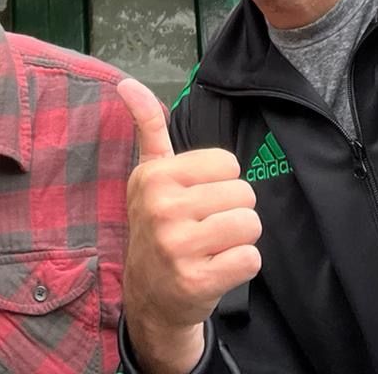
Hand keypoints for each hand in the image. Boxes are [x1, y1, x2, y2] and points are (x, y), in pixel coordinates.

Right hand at [117, 77, 261, 373]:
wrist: (149, 296)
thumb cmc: (159, 225)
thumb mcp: (149, 175)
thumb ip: (148, 127)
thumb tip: (127, 82)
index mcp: (154, 176)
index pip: (229, 163)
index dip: (221, 182)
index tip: (197, 199)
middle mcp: (161, 208)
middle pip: (244, 194)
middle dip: (233, 211)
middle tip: (206, 228)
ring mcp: (177, 246)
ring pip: (251, 225)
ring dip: (240, 239)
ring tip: (214, 247)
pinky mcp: (196, 281)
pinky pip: (251, 259)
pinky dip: (242, 265)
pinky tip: (217, 269)